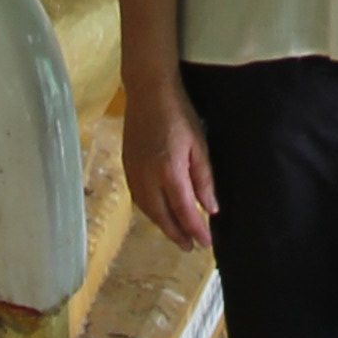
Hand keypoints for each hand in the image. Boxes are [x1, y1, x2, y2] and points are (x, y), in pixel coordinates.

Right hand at [124, 70, 216, 249]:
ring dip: (162, 224)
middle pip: (161, 216)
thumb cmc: (179, 114)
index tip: (205, 243)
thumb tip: (210, 208)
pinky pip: (138, 198)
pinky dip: (150, 211)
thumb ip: (204, 179)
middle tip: (191, 246)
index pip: (183, 210)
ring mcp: (133, 172)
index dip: (194, 230)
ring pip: (147, 210)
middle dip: (177, 234)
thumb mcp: (199, 145)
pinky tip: (160, 212)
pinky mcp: (126, 166)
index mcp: (168, 170)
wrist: (148, 91)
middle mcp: (147, 176)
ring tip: (178, 234)